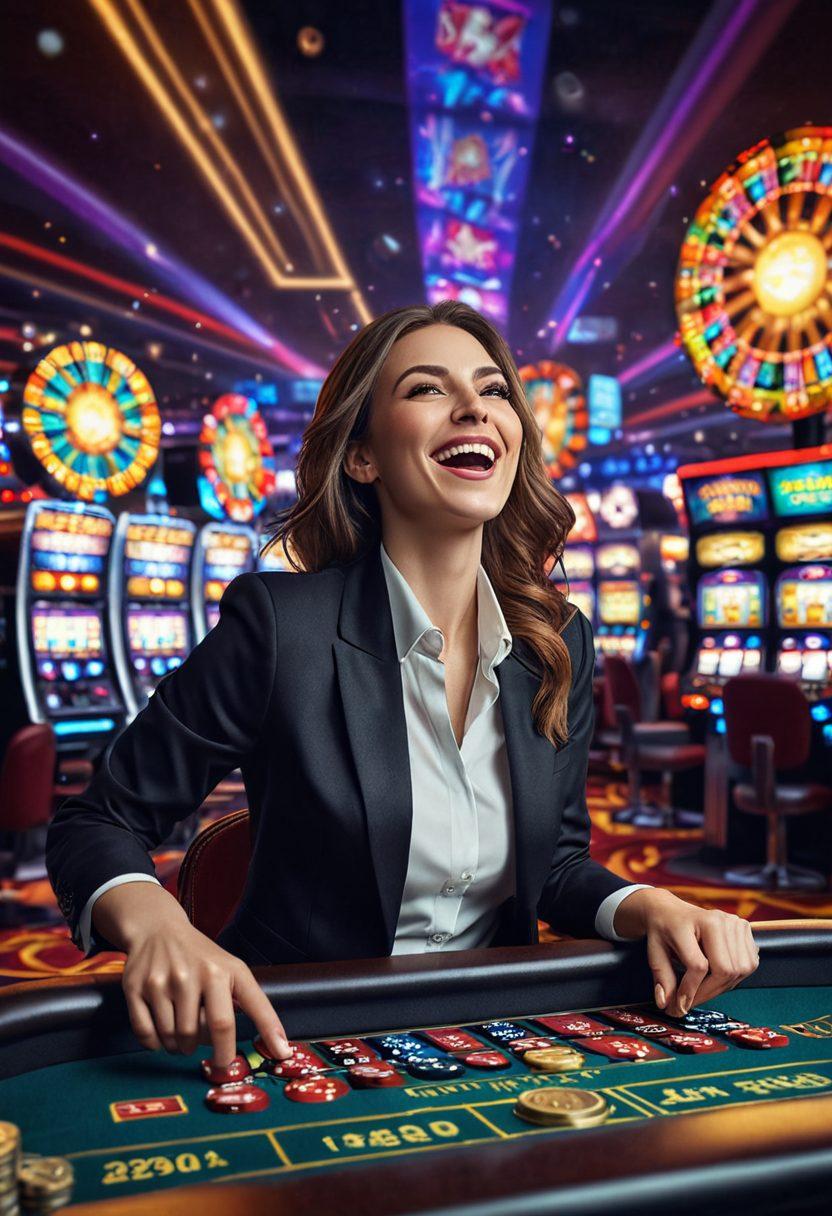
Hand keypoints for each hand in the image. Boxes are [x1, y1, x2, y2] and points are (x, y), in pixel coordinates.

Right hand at [120, 913, 292, 1066]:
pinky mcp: (135, 988)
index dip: (232, 1049)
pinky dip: (156, 1043)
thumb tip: (279, 1046)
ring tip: (184, 1032)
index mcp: (221, 971)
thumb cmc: (202, 958)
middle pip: (198, 1035)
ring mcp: (161, 981)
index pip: (226, 1022)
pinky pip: (146, 1035)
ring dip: (179, 1047)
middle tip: (204, 1043)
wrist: (158, 929)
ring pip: (172, 1038)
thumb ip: (254, 1004)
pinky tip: (162, 1032)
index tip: (252, 1064)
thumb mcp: (232, 969)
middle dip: (204, 1049)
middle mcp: (191, 975)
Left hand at [613, 889, 759, 1017]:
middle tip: (690, 1002)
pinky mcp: (745, 929)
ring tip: (702, 988)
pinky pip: (748, 965)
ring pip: (740, 970)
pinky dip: (734, 978)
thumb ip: (662, 978)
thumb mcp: (655, 952)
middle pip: (725, 970)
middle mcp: (718, 919)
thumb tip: (666, 1004)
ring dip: (721, 987)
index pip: (699, 966)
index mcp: (693, 920)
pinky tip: (716, 976)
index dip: (690, 990)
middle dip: (708, 993)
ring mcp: (734, 923)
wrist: (671, 911)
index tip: (679, 1006)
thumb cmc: (662, 930)